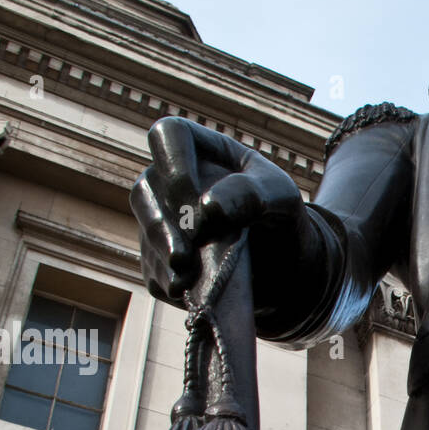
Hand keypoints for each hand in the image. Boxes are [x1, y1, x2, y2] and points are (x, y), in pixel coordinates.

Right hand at [130, 117, 308, 302]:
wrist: (283, 264)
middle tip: (184, 257)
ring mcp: (163, 221)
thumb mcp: (282, 196)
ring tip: (184, 279)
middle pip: (145, 191)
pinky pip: (152, 272)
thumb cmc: (280, 216)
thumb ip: (252, 193)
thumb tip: (208, 208)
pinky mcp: (161, 260)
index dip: (175, 167)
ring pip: (145, 234)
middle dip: (163, 227)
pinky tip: (188, 293)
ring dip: (163, 258)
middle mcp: (171, 182)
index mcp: (200, 150)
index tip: (199, 205)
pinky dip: (168, 284)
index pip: (167, 136)